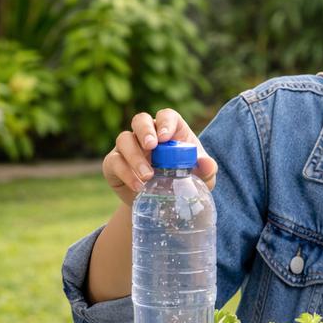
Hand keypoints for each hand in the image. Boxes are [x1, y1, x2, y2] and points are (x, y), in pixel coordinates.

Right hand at [102, 108, 217, 205]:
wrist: (162, 207)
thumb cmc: (184, 184)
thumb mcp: (201, 179)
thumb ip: (207, 170)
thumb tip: (208, 164)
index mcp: (170, 131)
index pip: (166, 116)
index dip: (165, 122)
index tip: (166, 137)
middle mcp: (147, 135)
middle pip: (140, 120)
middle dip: (145, 131)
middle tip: (151, 146)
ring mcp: (129, 148)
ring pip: (124, 139)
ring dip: (135, 156)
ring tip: (148, 175)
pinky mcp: (114, 164)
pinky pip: (114, 162)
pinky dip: (125, 173)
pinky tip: (138, 186)